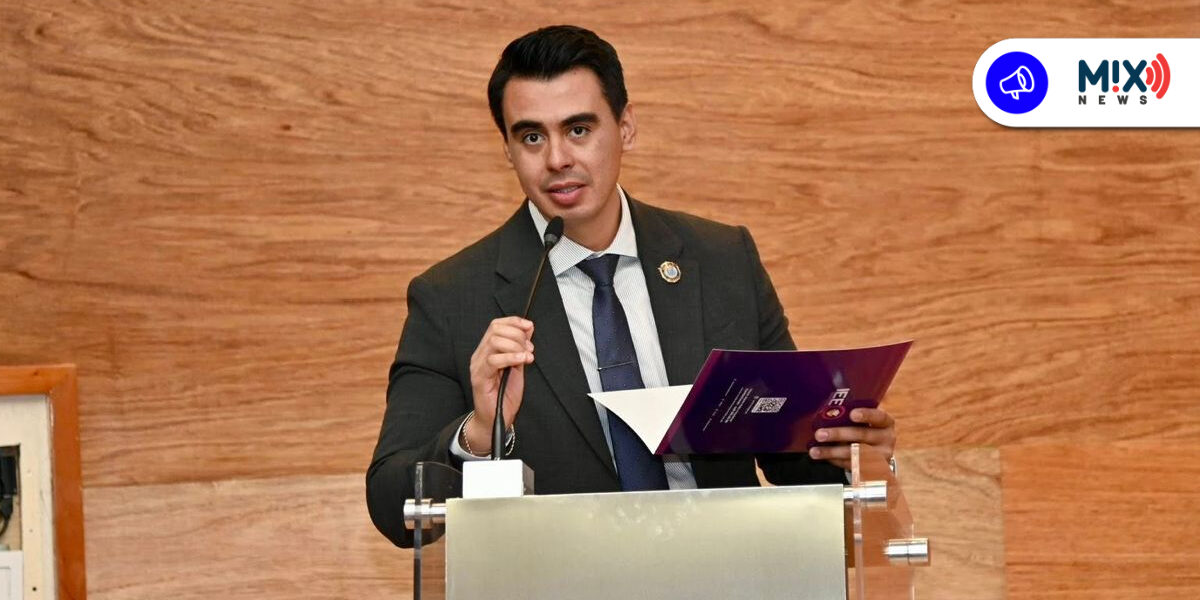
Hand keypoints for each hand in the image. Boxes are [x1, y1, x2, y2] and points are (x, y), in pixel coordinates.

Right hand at [464, 317, 534, 453]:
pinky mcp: (480, 378)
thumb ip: (521, 348)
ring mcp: (478, 366)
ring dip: (516, 346)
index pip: (496, 325)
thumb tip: (528, 329)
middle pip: (495, 330)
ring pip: (494, 341)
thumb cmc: (505, 395)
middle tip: (529, 349)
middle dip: (517, 335)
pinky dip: (511, 357)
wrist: (496, 419)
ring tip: (527, 357)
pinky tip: (522, 360)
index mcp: (487, 350)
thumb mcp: (517, 366)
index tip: (529, 327)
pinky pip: (493, 360)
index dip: (514, 321)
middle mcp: (479, 355)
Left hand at [808, 408, 895, 469]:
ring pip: (854, 454)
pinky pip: (851, 465)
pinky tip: (824, 457)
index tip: (852, 415)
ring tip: (815, 451)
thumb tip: (826, 413)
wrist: (878, 452)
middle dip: (838, 434)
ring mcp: (881, 456)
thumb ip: (851, 416)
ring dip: (832, 452)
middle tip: (820, 434)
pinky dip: (835, 461)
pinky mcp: (872, 469)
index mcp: (886, 423)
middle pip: (862, 436)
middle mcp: (886, 439)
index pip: (878, 417)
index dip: (866, 415)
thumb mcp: (866, 421)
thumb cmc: (866, 429)